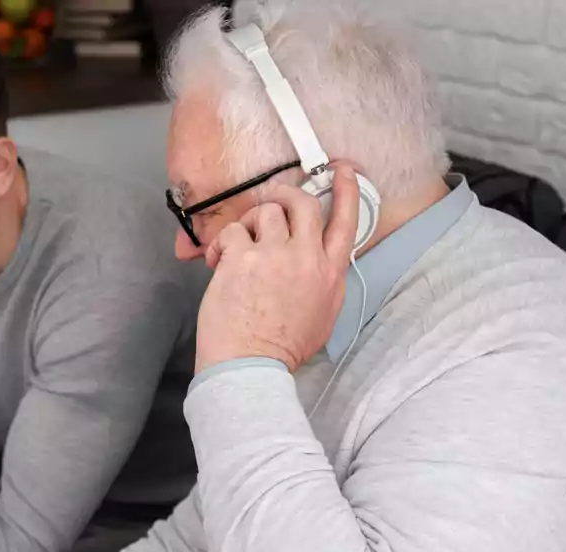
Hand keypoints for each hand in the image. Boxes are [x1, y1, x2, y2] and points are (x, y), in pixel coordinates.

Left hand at [197, 164, 361, 372]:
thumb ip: (323, 282)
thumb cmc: (281, 349)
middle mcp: (307, 258)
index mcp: (330, 274)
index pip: (347, 221)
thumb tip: (315, 262)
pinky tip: (218, 262)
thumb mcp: (322, 316)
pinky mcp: (243, 258)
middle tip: (271, 198)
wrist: (251, 366)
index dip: (347, 190)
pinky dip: (223, 243)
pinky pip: (234, 231)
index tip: (344, 171)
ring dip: (251, 221)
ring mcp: (275, 255)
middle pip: (304, 203)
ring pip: (267, 211)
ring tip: (240, 244)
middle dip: (286, 193)